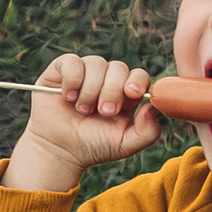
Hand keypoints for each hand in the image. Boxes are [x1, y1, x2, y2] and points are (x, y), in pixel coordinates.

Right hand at [5, 53, 160, 189]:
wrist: (59, 150)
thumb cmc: (93, 147)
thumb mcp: (125, 145)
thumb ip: (148, 132)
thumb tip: (153, 107)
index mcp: (126, 94)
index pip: (139, 75)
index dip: (137, 81)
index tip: (132, 94)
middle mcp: (107, 80)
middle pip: (119, 68)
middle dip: (112, 91)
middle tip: (103, 112)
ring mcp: (85, 73)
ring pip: (96, 63)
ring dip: (91, 90)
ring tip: (83, 110)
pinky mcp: (62, 70)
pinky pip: (72, 62)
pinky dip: (72, 79)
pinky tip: (68, 97)